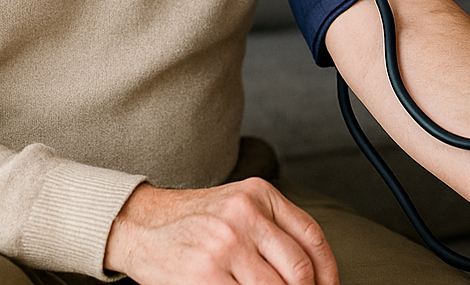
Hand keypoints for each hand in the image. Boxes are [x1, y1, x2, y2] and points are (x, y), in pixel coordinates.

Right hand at [104, 180, 338, 284]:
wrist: (141, 224)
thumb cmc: (196, 220)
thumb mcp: (239, 206)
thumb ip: (274, 228)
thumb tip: (312, 272)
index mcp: (260, 194)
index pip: (311, 237)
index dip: (328, 271)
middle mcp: (245, 214)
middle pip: (299, 269)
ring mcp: (226, 245)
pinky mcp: (206, 274)